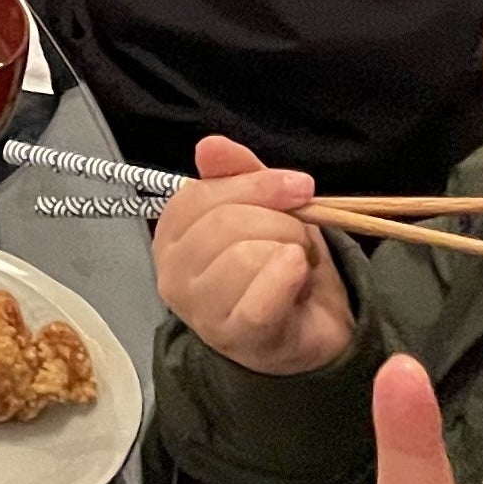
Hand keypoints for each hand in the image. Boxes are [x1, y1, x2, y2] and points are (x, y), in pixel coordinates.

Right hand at [154, 134, 354, 377]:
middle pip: (225, 223)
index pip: (200, 194)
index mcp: (172, 236)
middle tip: (299, 241)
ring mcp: (198, 311)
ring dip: (289, 252)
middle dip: (280, 222)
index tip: (299, 188)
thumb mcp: (265, 208)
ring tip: (297, 266)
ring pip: (244, 256)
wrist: (310, 328)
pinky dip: (286, 278)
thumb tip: (209, 145)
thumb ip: (239, 174)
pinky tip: (299, 275)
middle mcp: (172, 274)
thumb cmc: (278, 264)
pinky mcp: (234, 338)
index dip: (256, 185)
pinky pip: (259, 299)